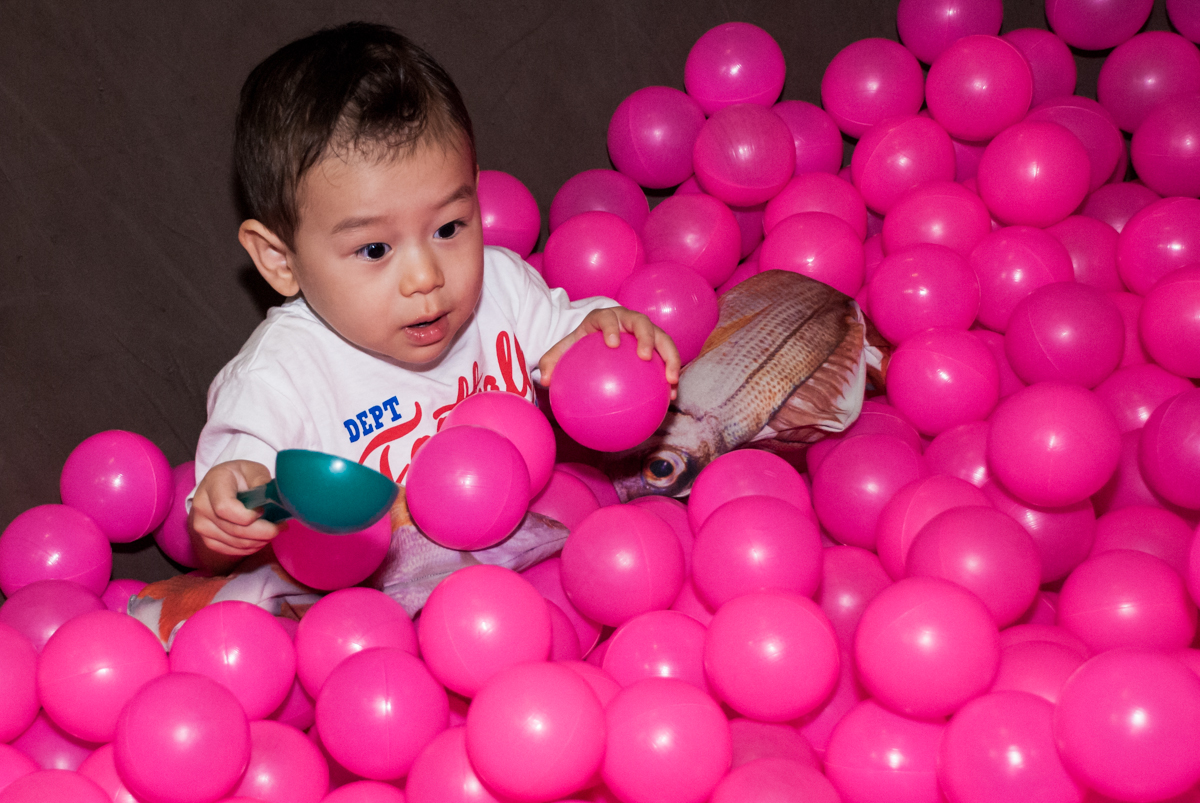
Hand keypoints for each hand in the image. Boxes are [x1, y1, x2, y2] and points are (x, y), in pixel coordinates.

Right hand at [189, 460, 279, 569]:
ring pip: (235, 542)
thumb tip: (272, 501)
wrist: (221, 485)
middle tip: (280, 527)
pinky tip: (260, 539)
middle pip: (234, 529)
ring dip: (259, 541)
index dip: (248, 515)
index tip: (263, 511)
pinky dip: (250, 547)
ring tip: (273, 531)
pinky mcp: (207, 539)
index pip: (225, 508)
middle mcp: (202, 505)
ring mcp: (201, 525)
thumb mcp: (254, 471)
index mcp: (213, 483)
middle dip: (262, 532)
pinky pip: (231, 550)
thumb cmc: (241, 476)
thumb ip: (262, 483)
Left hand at [538, 306, 681, 398]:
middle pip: (642, 323)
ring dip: (670, 358)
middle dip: (646, 338)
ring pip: (663, 339)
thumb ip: (553, 361)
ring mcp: (647, 331)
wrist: (600, 338)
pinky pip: (668, 358)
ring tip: (671, 380)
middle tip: (644, 357)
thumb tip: (545, 380)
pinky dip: (671, 375)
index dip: (612, 327)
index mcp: (605, 318)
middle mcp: (629, 320)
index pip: (608, 318)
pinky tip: (671, 397)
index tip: (612, 343)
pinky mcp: (657, 345)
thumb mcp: (565, 350)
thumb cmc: (582, 344)